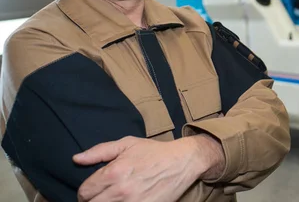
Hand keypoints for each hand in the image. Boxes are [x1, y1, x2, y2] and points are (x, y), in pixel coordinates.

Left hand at [73, 135, 224, 201]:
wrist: (182, 161)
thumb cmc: (154, 151)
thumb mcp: (127, 143)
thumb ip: (99, 151)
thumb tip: (76, 159)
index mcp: (114, 172)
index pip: (84, 191)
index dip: (85, 191)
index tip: (92, 190)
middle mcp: (121, 190)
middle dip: (93, 200)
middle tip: (101, 196)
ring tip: (112, 199)